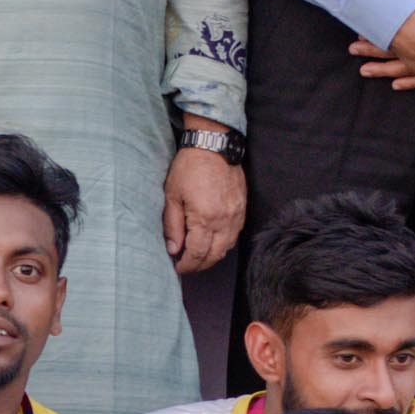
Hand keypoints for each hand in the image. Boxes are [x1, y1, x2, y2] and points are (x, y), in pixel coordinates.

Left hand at [164, 135, 244, 276]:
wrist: (214, 146)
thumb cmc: (189, 168)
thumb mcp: (172, 195)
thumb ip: (173, 225)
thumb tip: (174, 249)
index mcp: (205, 219)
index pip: (197, 253)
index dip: (187, 265)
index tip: (178, 267)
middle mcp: (224, 221)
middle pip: (214, 255)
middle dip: (200, 265)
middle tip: (187, 265)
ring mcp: (236, 216)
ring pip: (227, 247)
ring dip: (213, 256)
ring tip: (198, 256)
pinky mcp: (242, 209)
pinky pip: (235, 235)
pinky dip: (224, 243)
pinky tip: (213, 241)